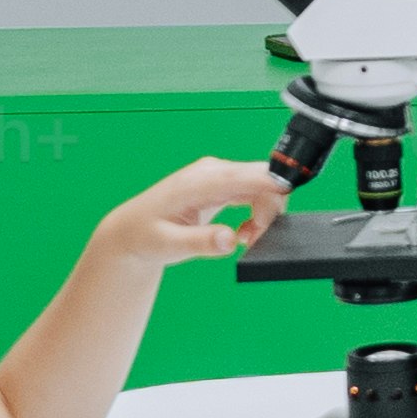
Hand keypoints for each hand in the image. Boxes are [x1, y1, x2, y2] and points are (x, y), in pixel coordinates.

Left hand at [111, 156, 282, 265]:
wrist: (132, 230)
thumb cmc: (145, 235)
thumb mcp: (168, 245)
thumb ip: (201, 242)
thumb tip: (229, 240)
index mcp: (200, 180)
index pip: (248, 175)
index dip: (275, 187)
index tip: (284, 211)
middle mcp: (212, 172)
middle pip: (263, 179)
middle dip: (270, 210)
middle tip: (254, 240)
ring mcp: (218, 176)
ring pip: (262, 186)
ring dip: (264, 214)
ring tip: (246, 240)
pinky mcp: (221, 185)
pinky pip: (253, 192)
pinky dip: (257, 213)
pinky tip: (242, 233)